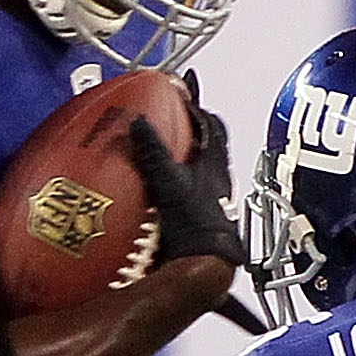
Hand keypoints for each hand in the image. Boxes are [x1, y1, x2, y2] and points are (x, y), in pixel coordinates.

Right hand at [128, 71, 239, 267]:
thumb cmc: (195, 223)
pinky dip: (169, 188)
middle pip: (207, 147)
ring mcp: (209, 201)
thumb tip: (138, 123)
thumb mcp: (168, 180)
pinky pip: (184, 194)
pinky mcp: (197, 220)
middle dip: (190, 133)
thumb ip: (153, 151)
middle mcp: (216, 180)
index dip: (198, 106)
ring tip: (158, 156)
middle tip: (171, 123)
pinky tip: (150, 194)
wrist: (203, 263)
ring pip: (198, 171)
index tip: (185, 92)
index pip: (212, 124)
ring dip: (181, 161)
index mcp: (215, 163)